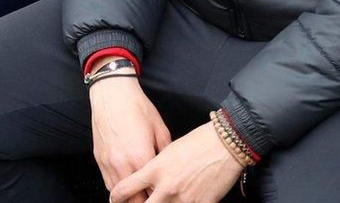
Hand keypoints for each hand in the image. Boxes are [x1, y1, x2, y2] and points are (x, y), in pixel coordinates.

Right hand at [90, 73, 171, 193]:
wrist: (112, 93)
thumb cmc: (136, 107)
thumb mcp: (160, 129)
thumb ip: (166, 153)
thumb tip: (169, 167)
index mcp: (142, 158)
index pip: (153, 191)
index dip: (160, 197)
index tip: (166, 196)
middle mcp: (123, 164)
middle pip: (135, 199)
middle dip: (145, 202)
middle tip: (154, 199)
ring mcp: (109, 163)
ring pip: (119, 195)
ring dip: (130, 199)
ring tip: (140, 198)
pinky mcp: (99, 160)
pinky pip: (108, 184)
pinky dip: (118, 190)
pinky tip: (127, 187)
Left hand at [110, 121, 242, 202]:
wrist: (224, 145)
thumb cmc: (198, 142)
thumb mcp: (168, 150)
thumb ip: (155, 168)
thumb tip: (147, 180)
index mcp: (155, 170)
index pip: (126, 188)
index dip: (117, 197)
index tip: (115, 199)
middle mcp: (166, 187)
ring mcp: (183, 199)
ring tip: (164, 201)